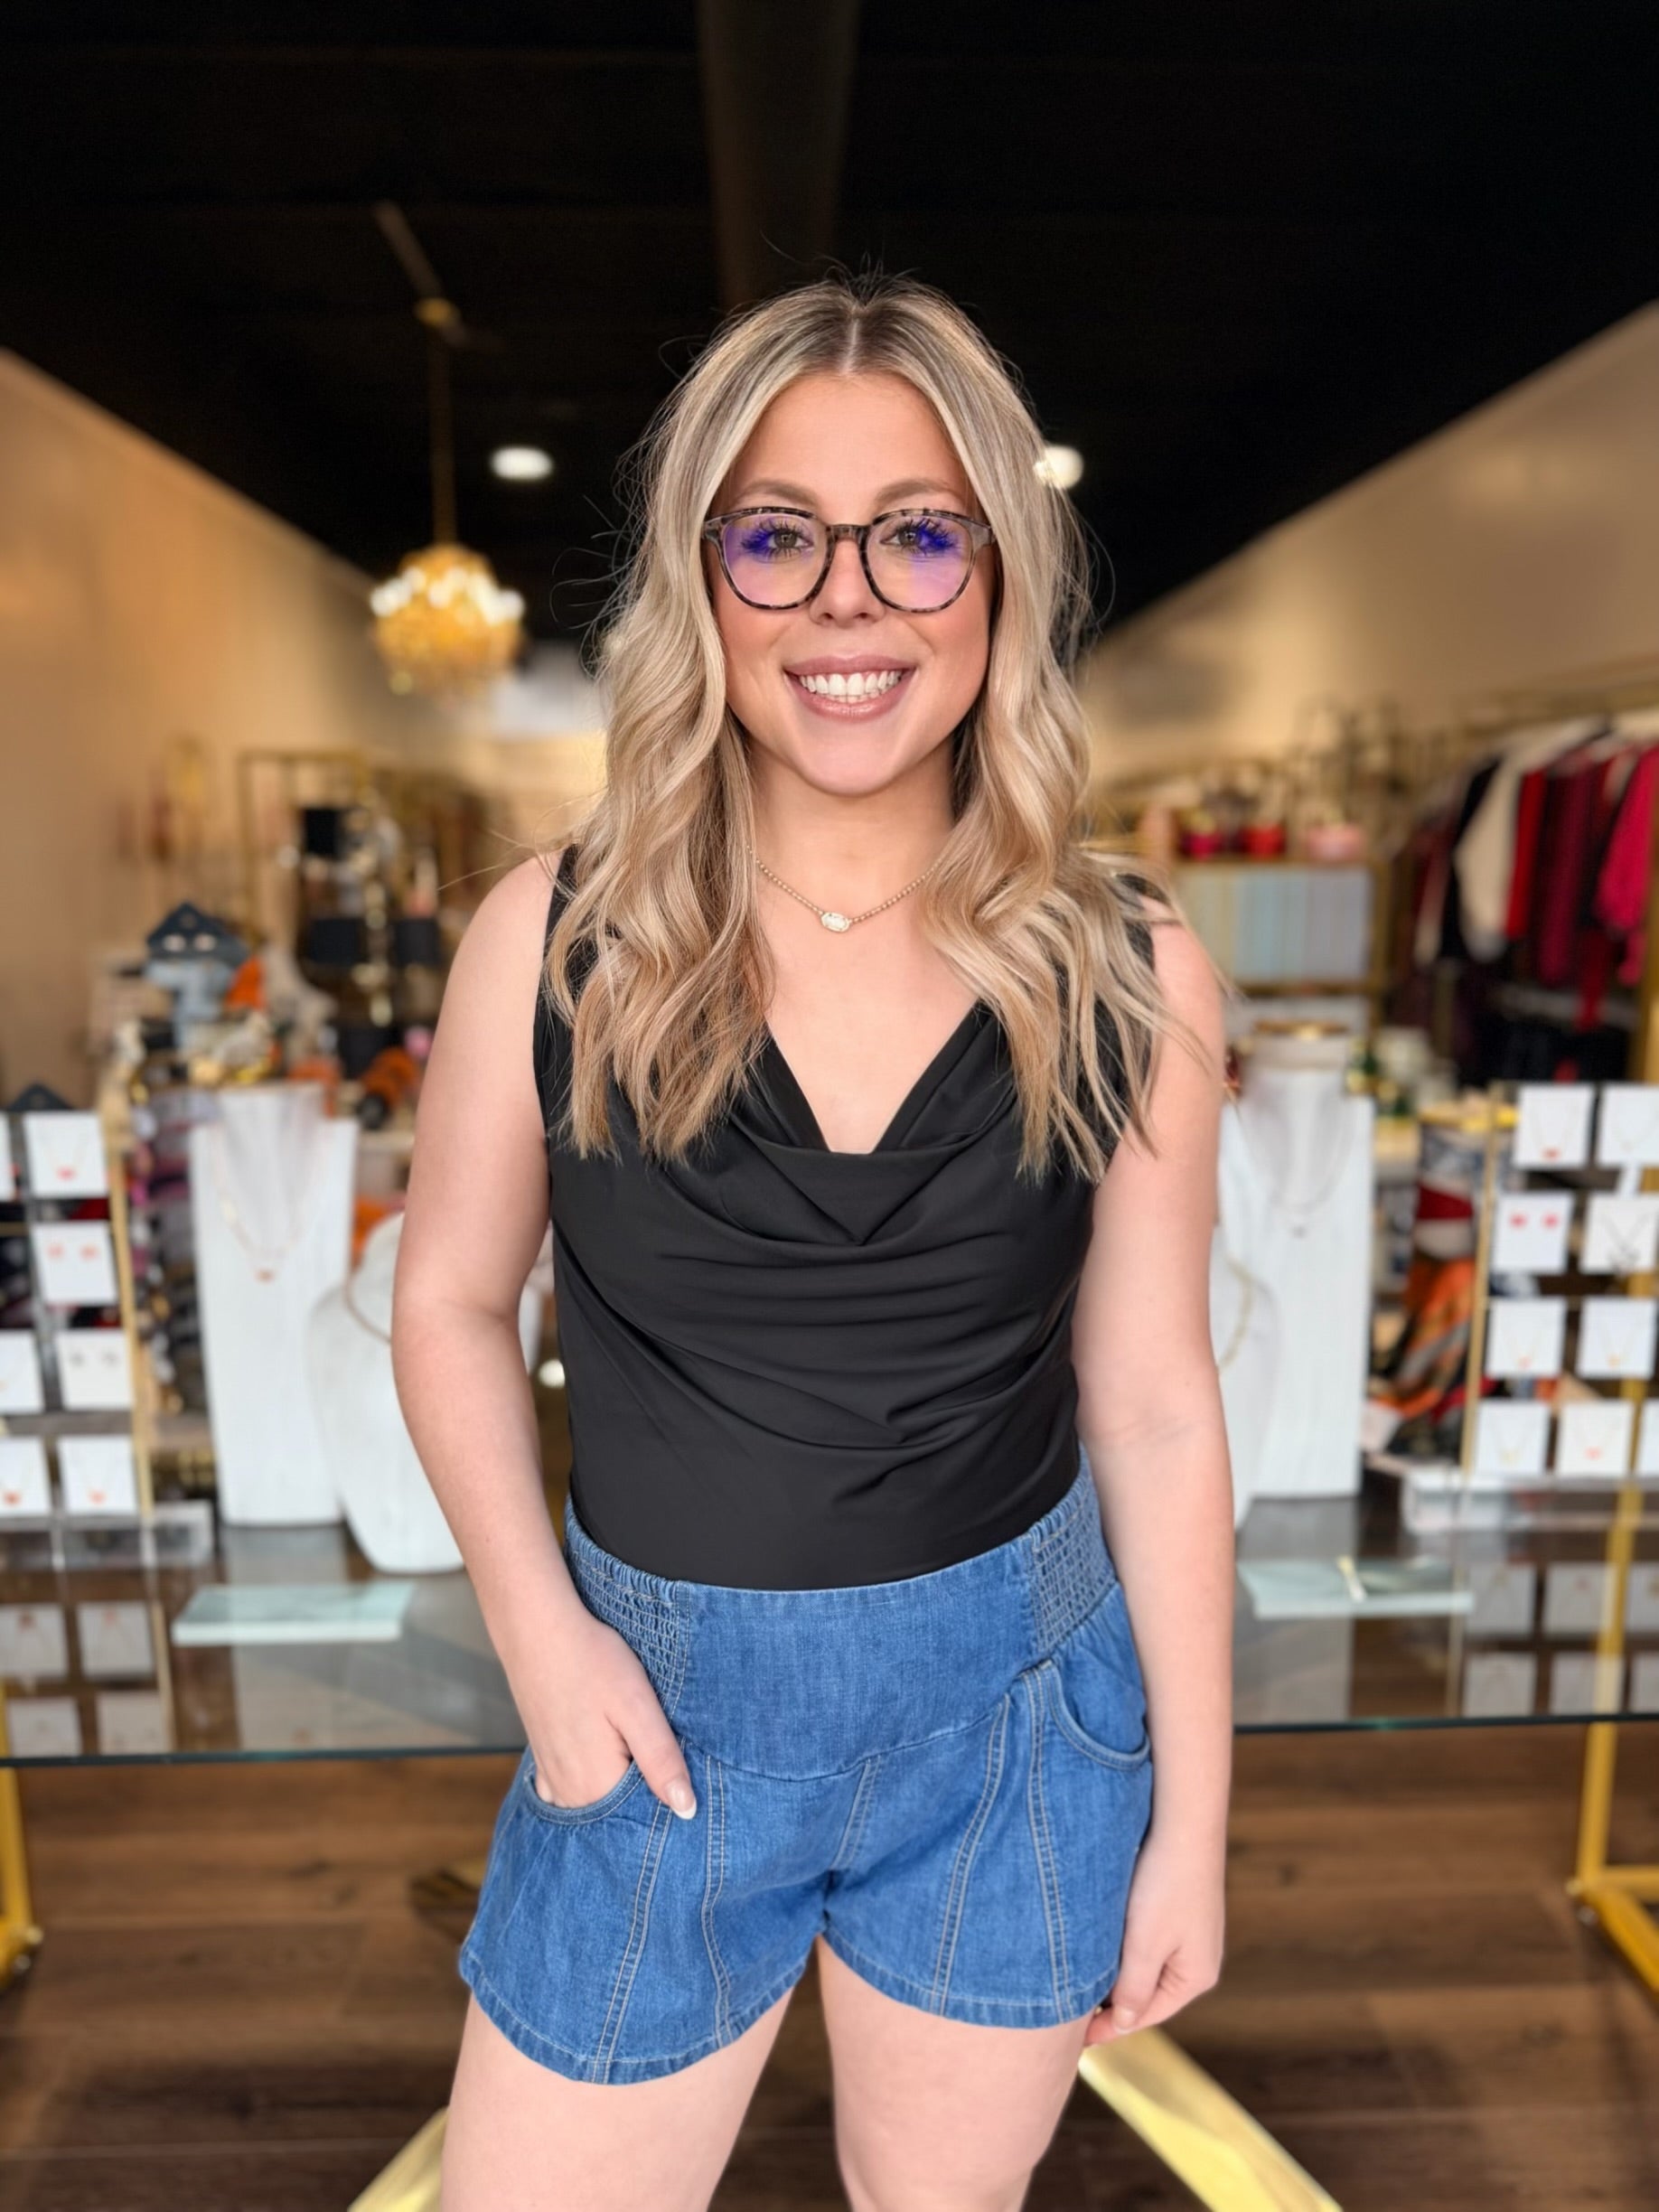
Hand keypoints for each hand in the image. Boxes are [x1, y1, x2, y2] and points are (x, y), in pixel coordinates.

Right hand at [523, 1609, 697, 1820]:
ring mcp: (552, 1778)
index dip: (667, 1804)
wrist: (537, 1631)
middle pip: (615, 1816)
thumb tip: (687, 1810)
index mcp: (596, 1785)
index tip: (687, 1786)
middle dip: (643, 1803)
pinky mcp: (543, 1759)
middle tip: (664, 1767)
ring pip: (593, 1805)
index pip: (641, 1819)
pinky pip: (568, 1792)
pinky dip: (588, 1789)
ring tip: (639, 1764)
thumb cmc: (592, 1662)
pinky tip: (603, 1768)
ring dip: (616, 1795)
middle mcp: (570, 1792)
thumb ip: (661, 1761)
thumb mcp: (638, 1707)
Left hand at [1084, 1819, 1224, 2044]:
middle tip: (1068, 2011)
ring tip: (1078, 1981)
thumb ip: (1132, 1989)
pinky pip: (1147, 1941)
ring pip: (1143, 1966)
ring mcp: (1190, 1934)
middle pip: (1146, 1993)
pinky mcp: (1178, 1909)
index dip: (1107, 2027)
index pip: (1145, 2015)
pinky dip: (1122, 1948)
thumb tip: (1121, 2024)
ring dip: (1114, 1973)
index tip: (1072, 2039)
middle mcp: (1197, 1959)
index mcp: (1195, 1977)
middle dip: (1110, 2002)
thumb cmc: (1164, 1884)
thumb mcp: (1144, 1945)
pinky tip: (1098, 1943)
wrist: (1183, 1822)